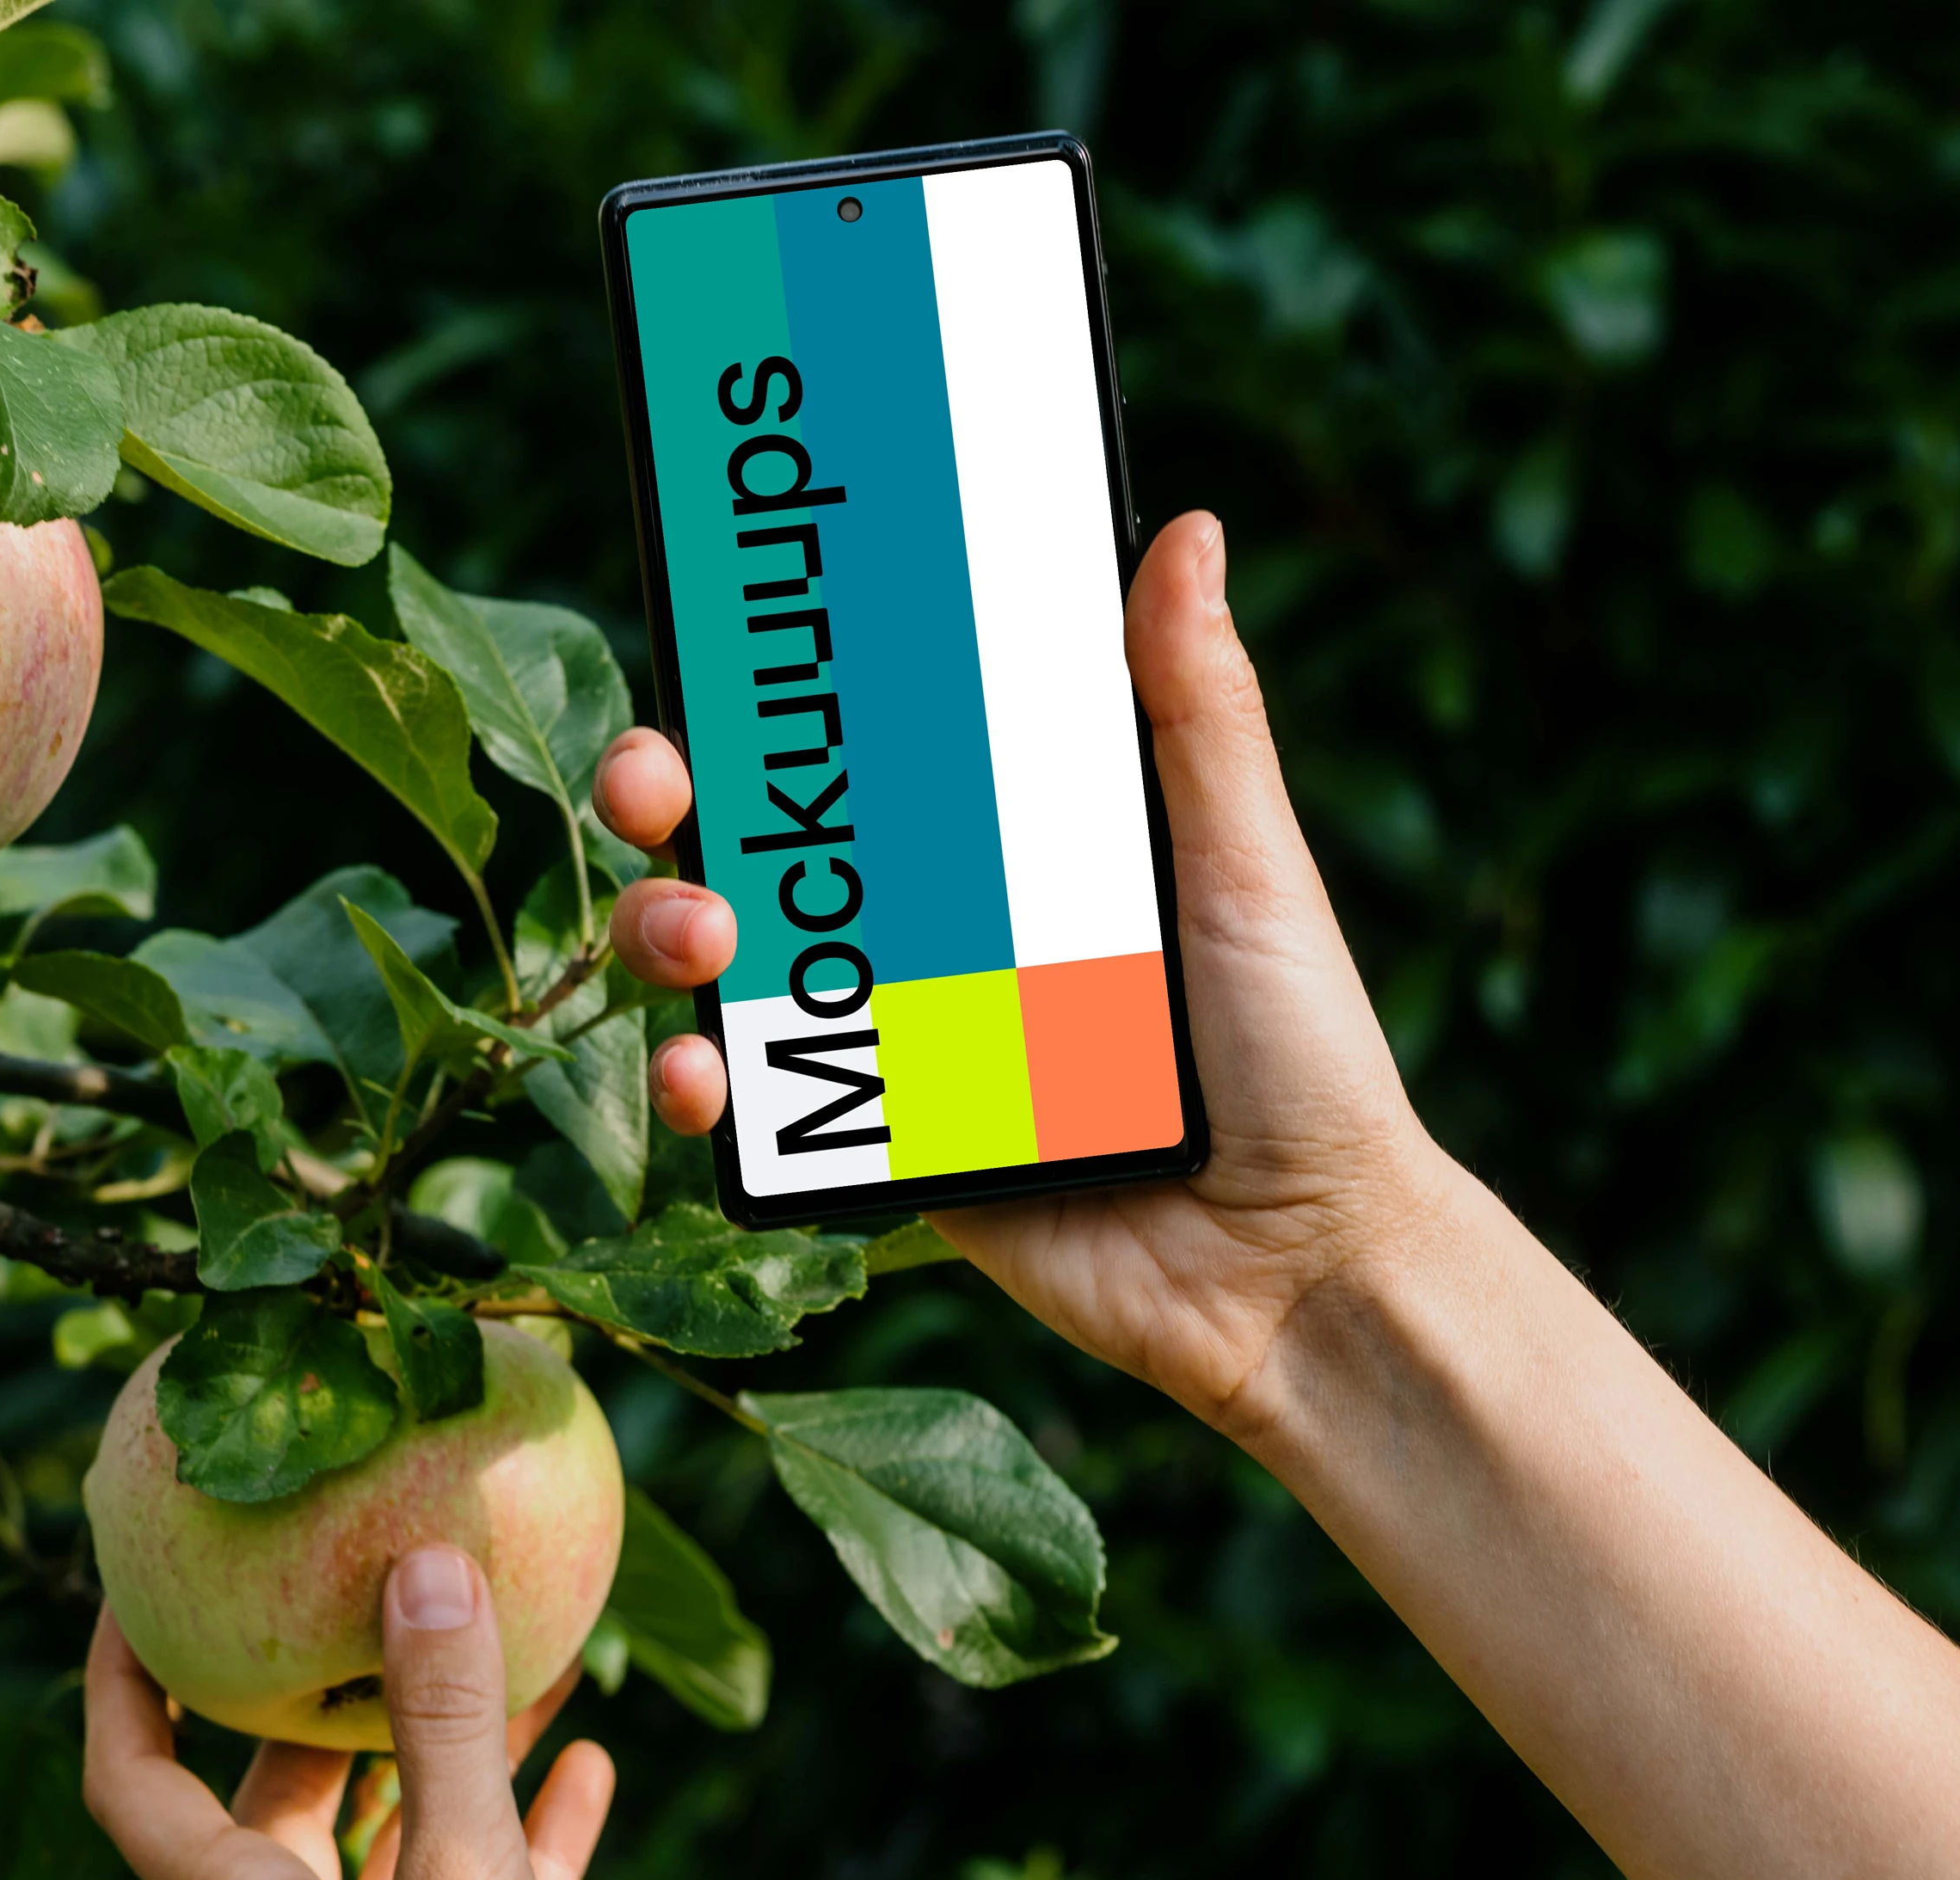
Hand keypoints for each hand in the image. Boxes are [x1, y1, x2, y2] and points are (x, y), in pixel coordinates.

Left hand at [82, 1549, 650, 1879]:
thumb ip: (443, 1724)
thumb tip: (422, 1563)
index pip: (131, 1774)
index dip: (118, 1675)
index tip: (137, 1582)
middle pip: (269, 1797)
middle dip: (311, 1693)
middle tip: (346, 1585)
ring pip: (385, 1844)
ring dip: (435, 1754)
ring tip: (500, 1651)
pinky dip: (520, 1832)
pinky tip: (588, 1763)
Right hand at [594, 509, 1452, 1425]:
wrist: (1300, 1269)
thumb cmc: (1305, 1060)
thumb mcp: (1249, 867)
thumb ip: (1200, 713)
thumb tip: (1188, 531)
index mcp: (1015, 838)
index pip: (867, 733)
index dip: (776, 677)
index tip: (718, 618)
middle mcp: (943, 926)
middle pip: (763, 833)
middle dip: (669, 788)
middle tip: (654, 781)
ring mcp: (903, 1037)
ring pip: (733, 959)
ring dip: (665, 926)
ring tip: (702, 938)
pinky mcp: (888, 1149)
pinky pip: (762, 1106)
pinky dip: (697, 1081)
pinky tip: (693, 1073)